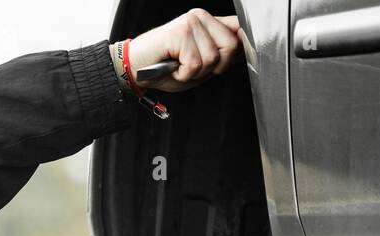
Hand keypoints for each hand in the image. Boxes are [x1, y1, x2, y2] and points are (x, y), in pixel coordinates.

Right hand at [123, 9, 242, 92]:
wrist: (133, 69)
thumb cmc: (162, 69)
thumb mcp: (199, 66)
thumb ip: (221, 57)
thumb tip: (244, 52)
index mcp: (207, 23)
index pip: (238, 27)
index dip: (245, 46)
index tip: (246, 58)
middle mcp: (200, 17)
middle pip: (231, 47)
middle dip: (215, 67)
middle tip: (193, 68)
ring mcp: (190, 23)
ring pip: (212, 58)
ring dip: (195, 73)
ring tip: (179, 67)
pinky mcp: (180, 33)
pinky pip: (194, 64)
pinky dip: (183, 74)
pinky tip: (172, 68)